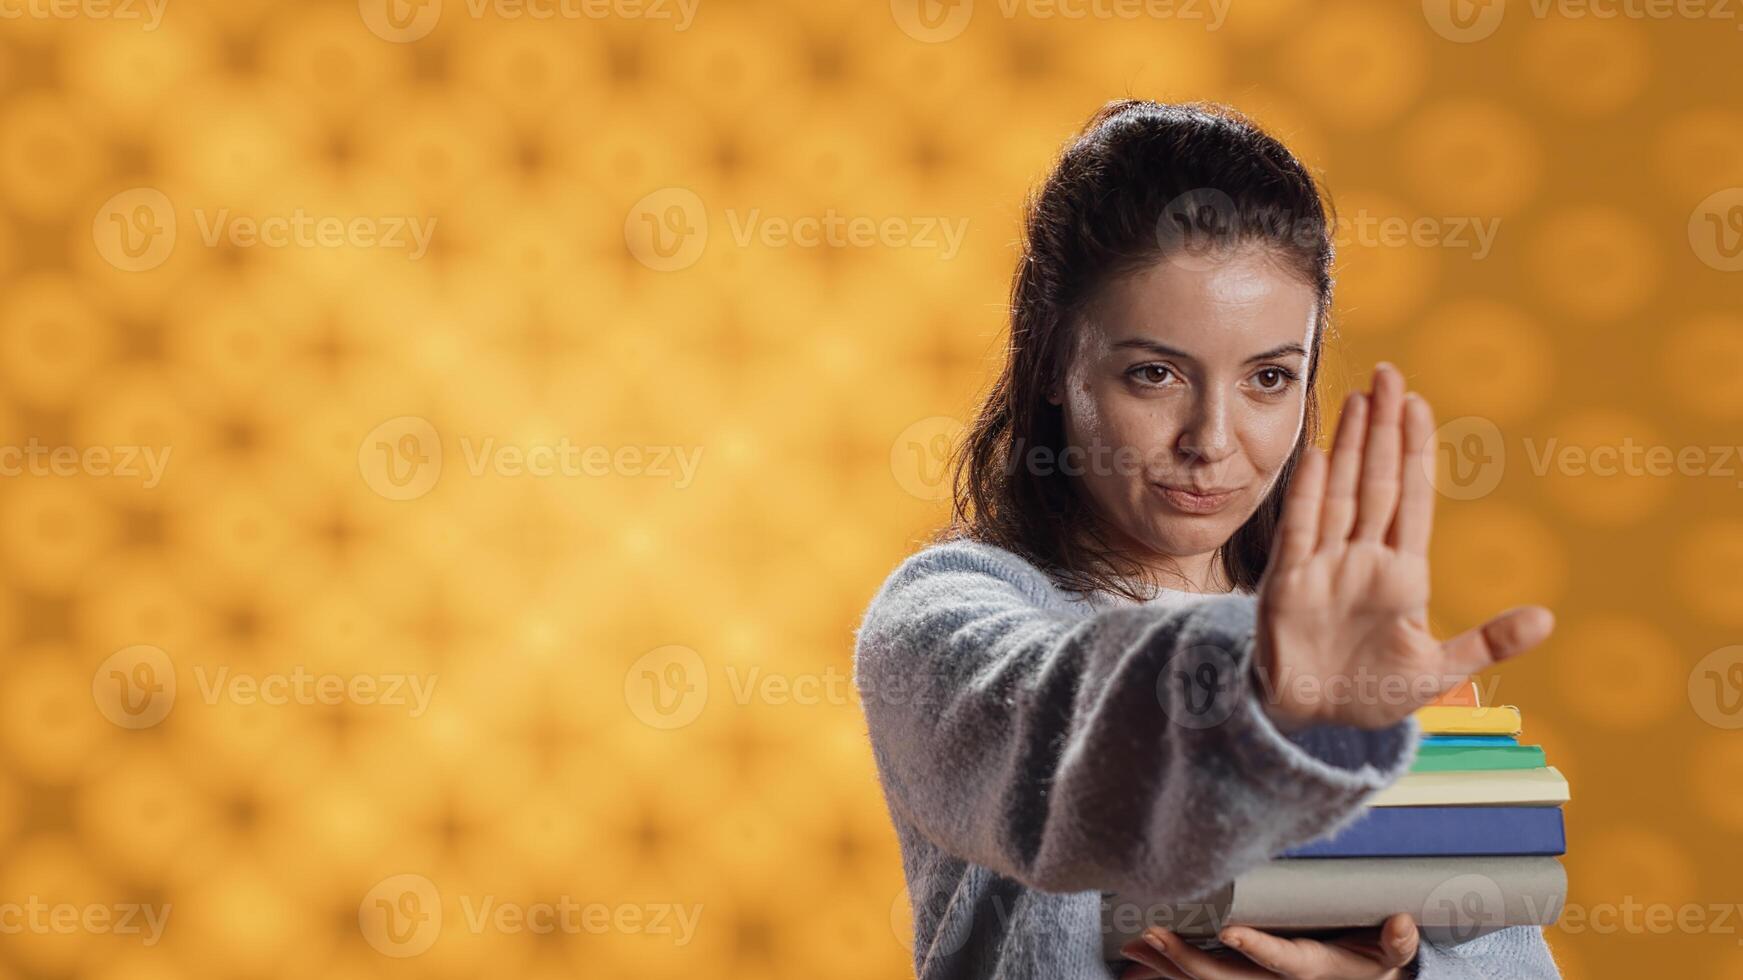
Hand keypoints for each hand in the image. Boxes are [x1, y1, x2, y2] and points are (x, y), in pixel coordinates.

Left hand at [1119, 914, 1418, 979]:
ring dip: (1167, 964)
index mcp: (1313, 972)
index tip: (1230, 933)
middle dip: (1187, 959)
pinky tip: (1135, 957)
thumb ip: (1396, 945)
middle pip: (1226, 978)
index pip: (1283, 963)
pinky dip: (1165, 970)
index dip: (1258, 951)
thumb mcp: (1388, 959)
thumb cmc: (1368, 963)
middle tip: (1152, 934)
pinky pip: (1198, 979)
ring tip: (1133, 944)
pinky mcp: (1237, 979)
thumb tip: (1402, 924)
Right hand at [1250, 362, 1554, 731]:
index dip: (1416, 452)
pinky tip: (1320, 455)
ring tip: (1358, 399)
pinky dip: (1311, 494)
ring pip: (1342, 493)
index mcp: (1402, 575)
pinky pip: (1303, 529)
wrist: (1312, 718)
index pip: (1413, 500)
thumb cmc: (1371, 692)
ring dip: (1351, 446)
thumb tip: (1548, 617)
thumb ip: (1488, 643)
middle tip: (1389, 375)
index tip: (1419, 405)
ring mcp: (1326, 566)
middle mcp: (1363, 560)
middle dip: (1384, 429)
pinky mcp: (1290, 583)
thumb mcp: (1437, 671)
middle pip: (1378, 482)